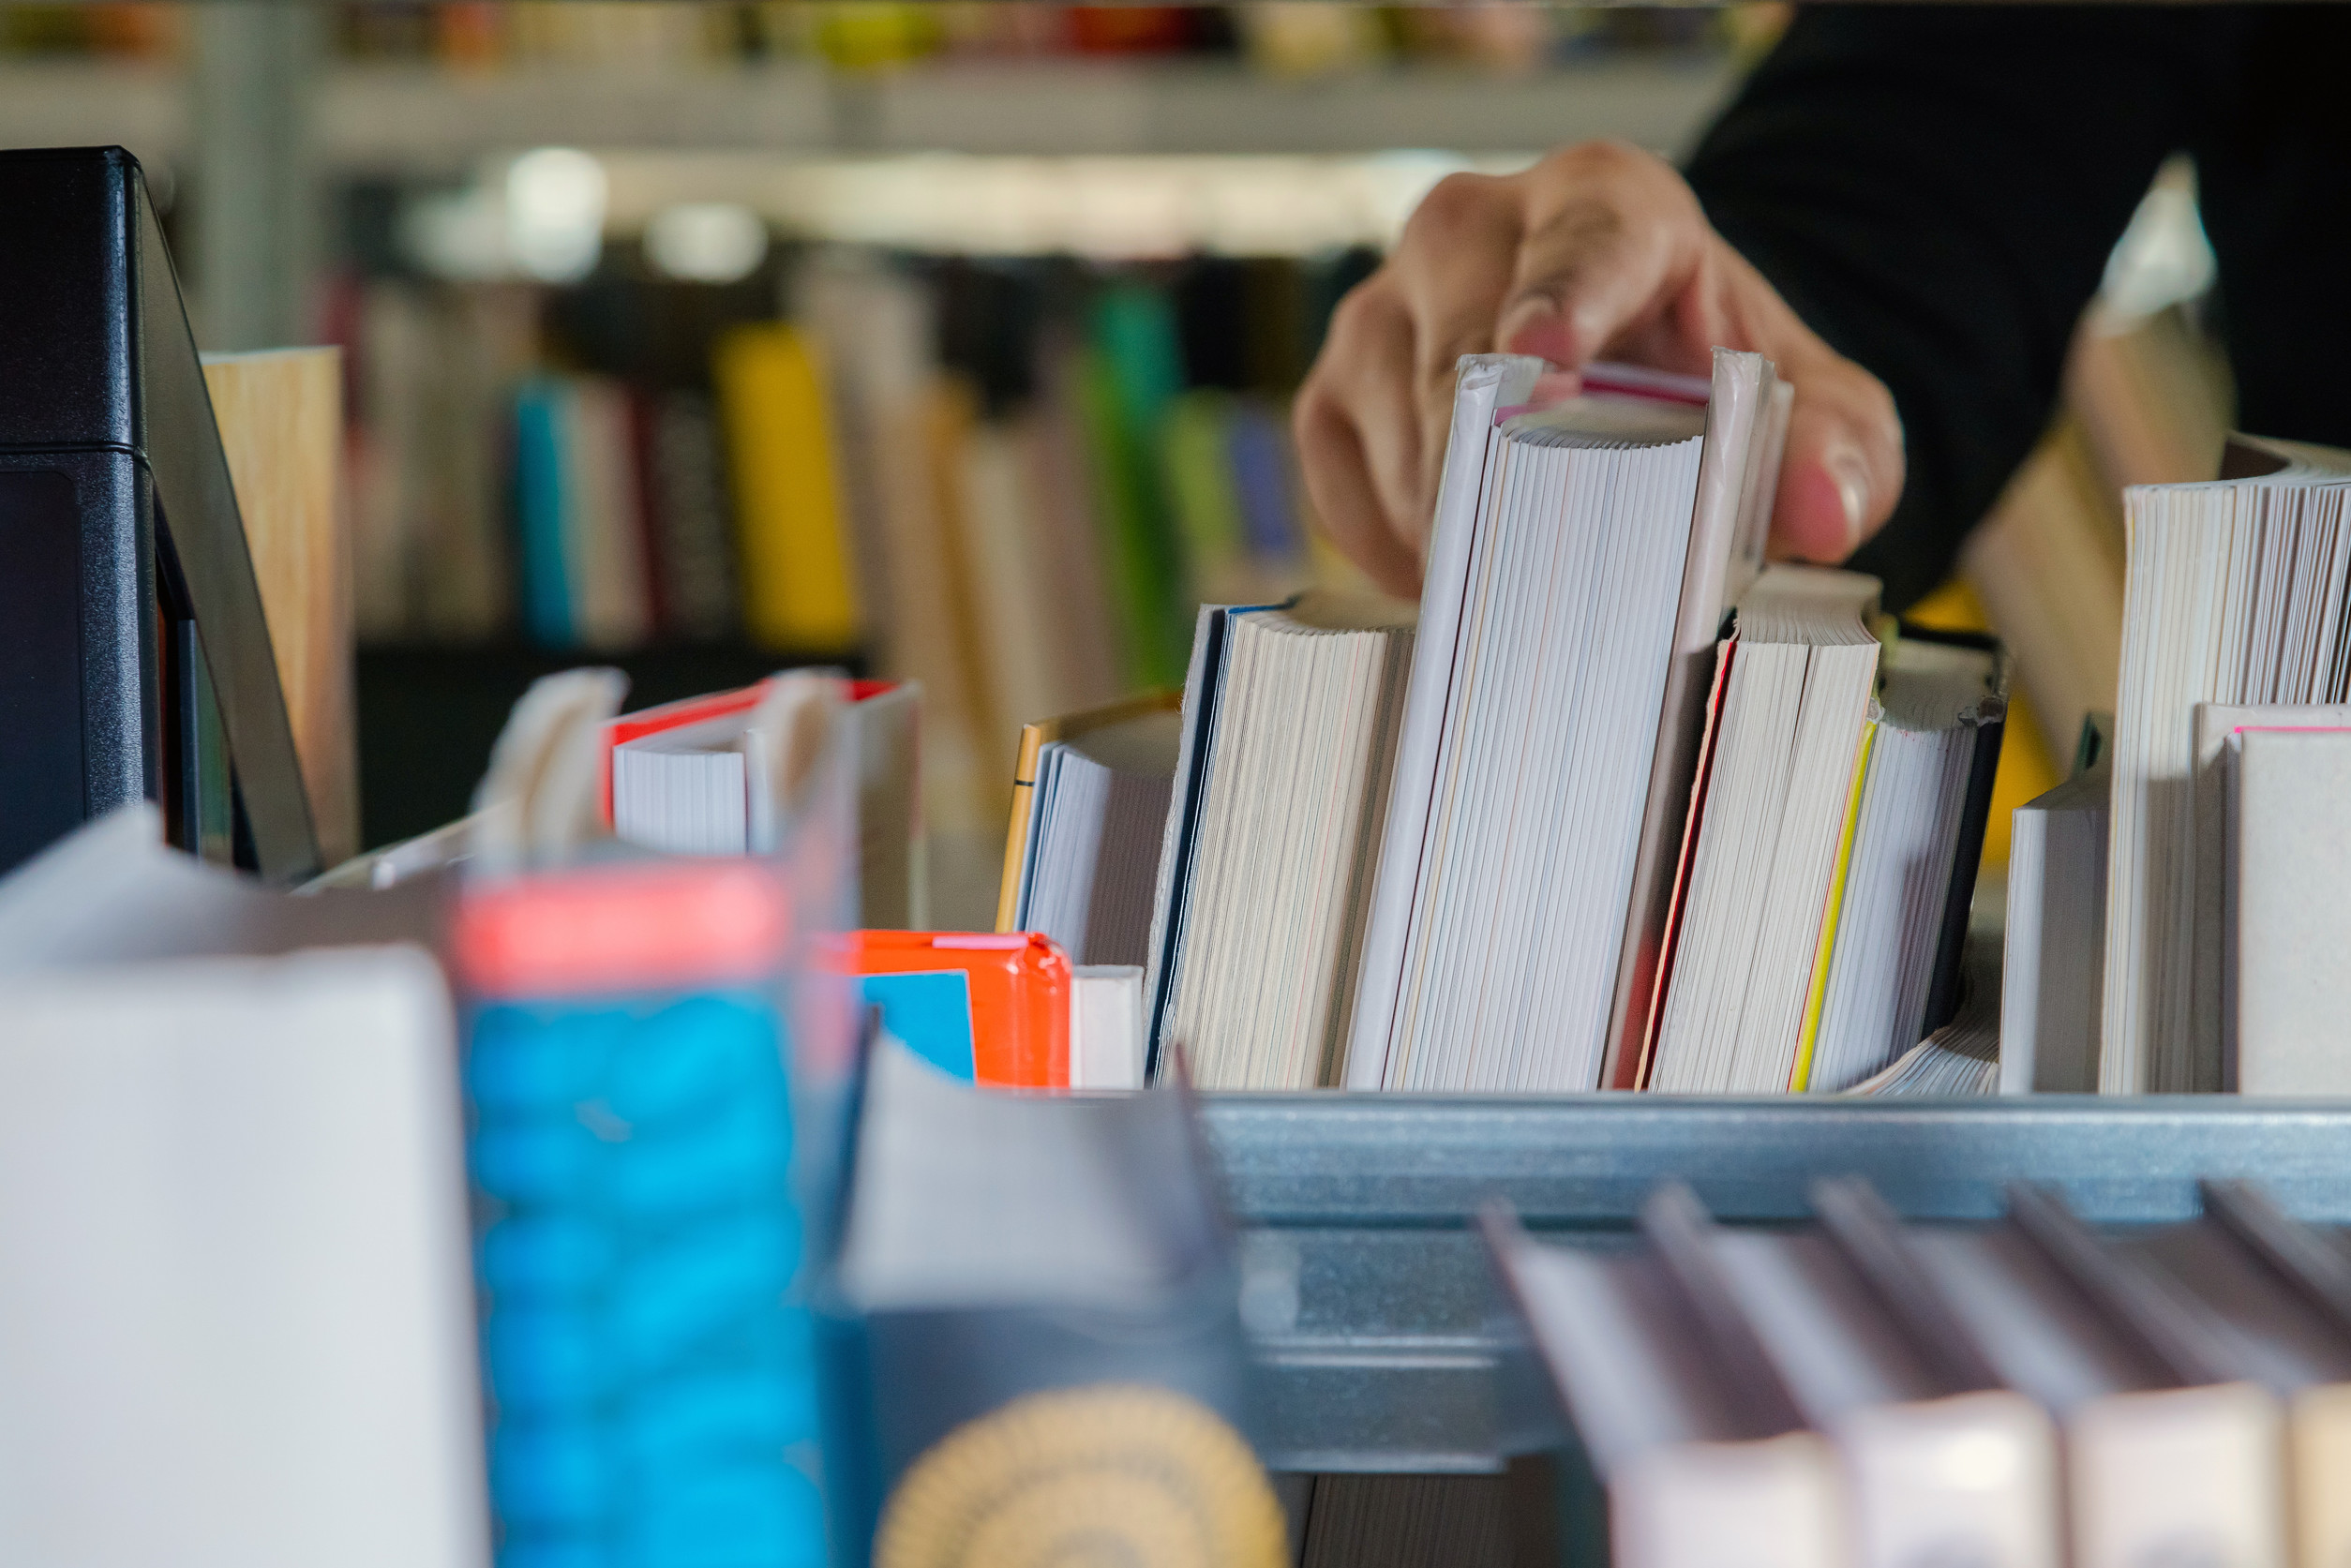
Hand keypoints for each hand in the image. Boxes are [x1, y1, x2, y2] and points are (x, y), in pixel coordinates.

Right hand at [1293, 141, 1904, 597]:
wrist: (1635, 373)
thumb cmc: (1713, 381)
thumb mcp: (1811, 408)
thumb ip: (1839, 452)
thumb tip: (1821, 513)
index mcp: (1606, 201)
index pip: (1582, 242)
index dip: (1561, 301)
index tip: (1545, 357)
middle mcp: (1474, 230)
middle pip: (1465, 364)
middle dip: (1505, 485)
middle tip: (1548, 582)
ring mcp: (1388, 307)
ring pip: (1395, 433)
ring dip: (1456, 529)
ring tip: (1522, 584)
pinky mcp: (1338, 386)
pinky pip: (1341, 480)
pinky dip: (1396, 546)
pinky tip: (1457, 570)